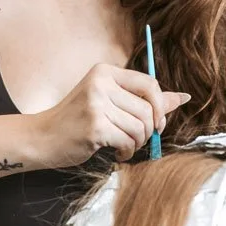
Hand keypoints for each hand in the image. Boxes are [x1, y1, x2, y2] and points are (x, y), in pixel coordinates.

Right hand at [31, 65, 189, 166]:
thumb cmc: (77, 120)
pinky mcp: (95, 126)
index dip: (160, 106)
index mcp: (105, 72)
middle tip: (137, 139)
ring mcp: (96, 104)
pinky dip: (127, 152)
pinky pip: (128, 141)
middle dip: (148, 130)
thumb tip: (183, 97)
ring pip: (140, 127)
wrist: (42, 137)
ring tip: (124, 146)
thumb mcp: (109, 102)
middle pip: (148, 109)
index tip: (157, 122)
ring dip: (137, 143)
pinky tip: (116, 153)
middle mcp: (101, 83)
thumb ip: (145, 99)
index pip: (150, 84)